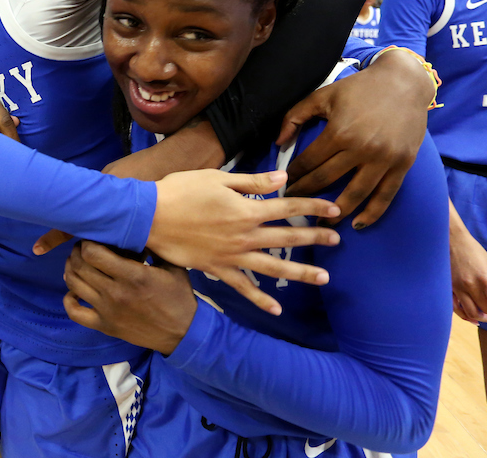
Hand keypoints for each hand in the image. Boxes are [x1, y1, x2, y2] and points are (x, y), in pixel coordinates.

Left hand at [62, 241, 195, 355]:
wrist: (183, 333)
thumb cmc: (179, 297)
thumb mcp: (172, 266)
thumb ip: (152, 247)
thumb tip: (134, 229)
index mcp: (133, 276)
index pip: (93, 253)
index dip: (88, 242)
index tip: (93, 239)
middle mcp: (116, 293)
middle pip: (80, 265)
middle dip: (77, 252)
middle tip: (84, 248)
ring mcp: (107, 311)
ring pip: (73, 284)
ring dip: (71, 269)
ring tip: (78, 263)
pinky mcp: (105, 326)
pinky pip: (75, 312)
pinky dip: (69, 299)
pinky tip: (75, 291)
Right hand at [146, 169, 341, 314]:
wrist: (150, 216)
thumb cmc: (181, 190)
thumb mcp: (217, 177)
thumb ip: (252, 182)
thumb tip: (283, 178)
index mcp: (247, 209)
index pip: (289, 206)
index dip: (313, 206)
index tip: (334, 208)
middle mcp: (245, 235)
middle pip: (287, 237)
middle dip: (315, 237)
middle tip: (337, 240)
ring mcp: (232, 256)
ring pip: (273, 267)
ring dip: (300, 272)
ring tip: (323, 277)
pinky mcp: (217, 269)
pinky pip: (242, 288)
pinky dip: (259, 300)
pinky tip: (276, 310)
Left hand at [279, 49, 430, 228]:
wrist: (404, 82)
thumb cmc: (359, 88)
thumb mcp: (323, 95)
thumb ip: (295, 116)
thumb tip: (278, 142)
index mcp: (339, 132)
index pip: (309, 161)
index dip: (294, 175)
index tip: (284, 186)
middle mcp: (361, 148)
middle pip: (327, 179)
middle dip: (306, 194)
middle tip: (293, 206)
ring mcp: (384, 158)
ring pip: (356, 193)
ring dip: (336, 213)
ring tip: (321, 224)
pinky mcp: (402, 164)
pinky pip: (386, 195)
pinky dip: (372, 212)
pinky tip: (358, 224)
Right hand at [450, 225, 486, 333]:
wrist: (452, 241)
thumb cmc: (476, 252)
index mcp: (486, 279)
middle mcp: (471, 285)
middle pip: (486, 310)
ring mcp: (458, 288)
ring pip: (471, 313)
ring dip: (481, 317)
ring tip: (486, 317)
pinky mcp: (448, 288)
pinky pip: (457, 309)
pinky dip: (465, 316)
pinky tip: (472, 319)